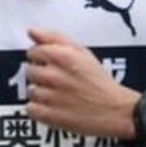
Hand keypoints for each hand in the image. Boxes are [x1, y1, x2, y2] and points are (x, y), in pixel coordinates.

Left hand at [24, 29, 140, 139]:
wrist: (115, 110)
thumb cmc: (99, 82)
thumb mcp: (82, 52)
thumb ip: (54, 38)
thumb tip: (32, 31)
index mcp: (62, 57)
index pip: (33, 51)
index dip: (41, 57)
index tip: (50, 63)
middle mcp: (54, 75)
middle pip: (30, 71)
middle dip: (41, 74)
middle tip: (58, 81)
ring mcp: (49, 96)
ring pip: (30, 90)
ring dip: (41, 92)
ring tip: (59, 95)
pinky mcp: (48, 115)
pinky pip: (30, 108)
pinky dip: (39, 109)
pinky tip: (54, 107)